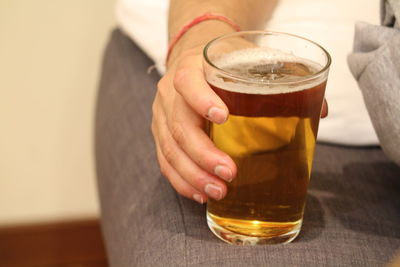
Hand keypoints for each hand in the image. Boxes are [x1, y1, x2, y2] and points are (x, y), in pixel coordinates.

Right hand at [151, 45, 328, 203]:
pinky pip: (165, 161)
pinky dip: (181, 180)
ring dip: (193, 175)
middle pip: (179, 126)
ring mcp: (162, 115)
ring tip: (217, 192)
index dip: (201, 100)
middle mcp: (170, 93)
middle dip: (203, 154)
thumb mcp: (247, 57)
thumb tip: (321, 110)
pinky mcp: (161, 133)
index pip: (187, 82)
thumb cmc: (223, 63)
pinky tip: (199, 194)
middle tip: (229, 174)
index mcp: (191, 68)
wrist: (193, 59)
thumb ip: (281, 77)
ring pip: (169, 149)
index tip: (223, 117)